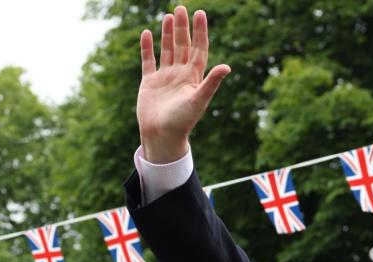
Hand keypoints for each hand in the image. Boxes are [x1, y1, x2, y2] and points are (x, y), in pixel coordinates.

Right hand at [136, 6, 230, 162]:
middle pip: (182, 46)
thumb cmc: (182, 122)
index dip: (200, 32)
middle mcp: (180, 74)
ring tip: (168, 16)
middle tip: (181, 8)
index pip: (198, 49)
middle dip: (183, 27)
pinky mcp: (150, 83)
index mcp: (193, 77)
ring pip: (167, 50)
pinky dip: (147, 48)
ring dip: (167, 34)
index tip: (200, 13)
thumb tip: (227, 67)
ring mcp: (165, 78)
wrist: (162, 137)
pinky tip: (146, 33)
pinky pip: (148, 61)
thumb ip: (211, 82)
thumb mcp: (198, 100)